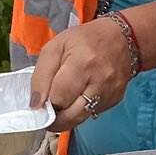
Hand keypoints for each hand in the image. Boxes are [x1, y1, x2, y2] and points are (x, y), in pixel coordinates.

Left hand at [29, 18, 134, 132]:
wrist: (120, 36)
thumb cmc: (85, 40)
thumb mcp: (54, 48)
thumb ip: (40, 77)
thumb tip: (35, 105)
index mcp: (83, 63)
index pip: (58, 99)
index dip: (46, 103)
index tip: (42, 100)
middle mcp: (100, 80)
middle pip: (72, 116)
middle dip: (56, 118)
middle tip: (49, 110)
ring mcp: (111, 91)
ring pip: (82, 118)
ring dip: (69, 114)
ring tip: (64, 99)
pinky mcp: (116, 98)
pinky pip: (93, 113)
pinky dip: (83, 108)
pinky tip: (82, 94)